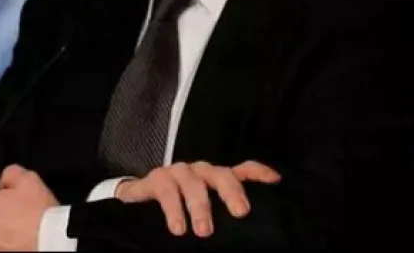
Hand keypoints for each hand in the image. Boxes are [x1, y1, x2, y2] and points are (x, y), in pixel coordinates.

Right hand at [115, 160, 279, 237]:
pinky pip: (167, 190)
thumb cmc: (179, 209)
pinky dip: (173, 209)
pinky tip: (177, 228)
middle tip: (241, 212)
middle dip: (232, 192)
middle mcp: (201, 172)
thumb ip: (223, 221)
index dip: (259, 172)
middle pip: (221, 174)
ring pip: (194, 183)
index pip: (242, 170)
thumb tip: (247, 243)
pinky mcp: (157, 178)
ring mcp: (179, 172)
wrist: (138, 203)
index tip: (276, 181)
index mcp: (216, 180)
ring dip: (200, 206)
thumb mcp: (203, 213)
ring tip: (204, 231)